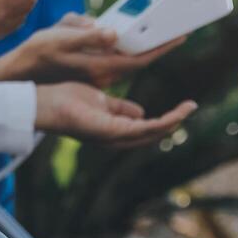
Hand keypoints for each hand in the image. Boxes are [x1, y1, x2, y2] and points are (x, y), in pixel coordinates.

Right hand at [0, 13, 186, 86]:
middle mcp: (103, 76)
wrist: (20, 73)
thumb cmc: (37, 52)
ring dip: (146, 49)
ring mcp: (98, 77)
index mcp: (99, 68)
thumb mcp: (60, 37)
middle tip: (180, 30)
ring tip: (162, 32)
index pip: (140, 58)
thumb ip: (87, 35)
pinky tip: (131, 38)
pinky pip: (118, 62)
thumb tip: (111, 33)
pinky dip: (130, 51)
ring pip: (130, 62)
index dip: (162, 46)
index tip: (181, 35)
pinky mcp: (92, 74)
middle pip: (140, 61)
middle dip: (159, 46)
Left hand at [34, 82, 196, 147]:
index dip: (164, 121)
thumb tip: (141, 112)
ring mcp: (112, 137)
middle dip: (173, 123)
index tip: (181, 107)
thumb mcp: (101, 103)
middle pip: (151, 135)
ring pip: (151, 133)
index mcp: (113, 130)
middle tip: (190, 107)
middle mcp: (114, 138)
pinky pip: (142, 128)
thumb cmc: (67, 100)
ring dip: (172, 122)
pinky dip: (162, 122)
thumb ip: (121, 109)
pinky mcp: (110, 131)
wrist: (46, 102)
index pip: (144, 129)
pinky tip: (175, 114)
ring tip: (188, 109)